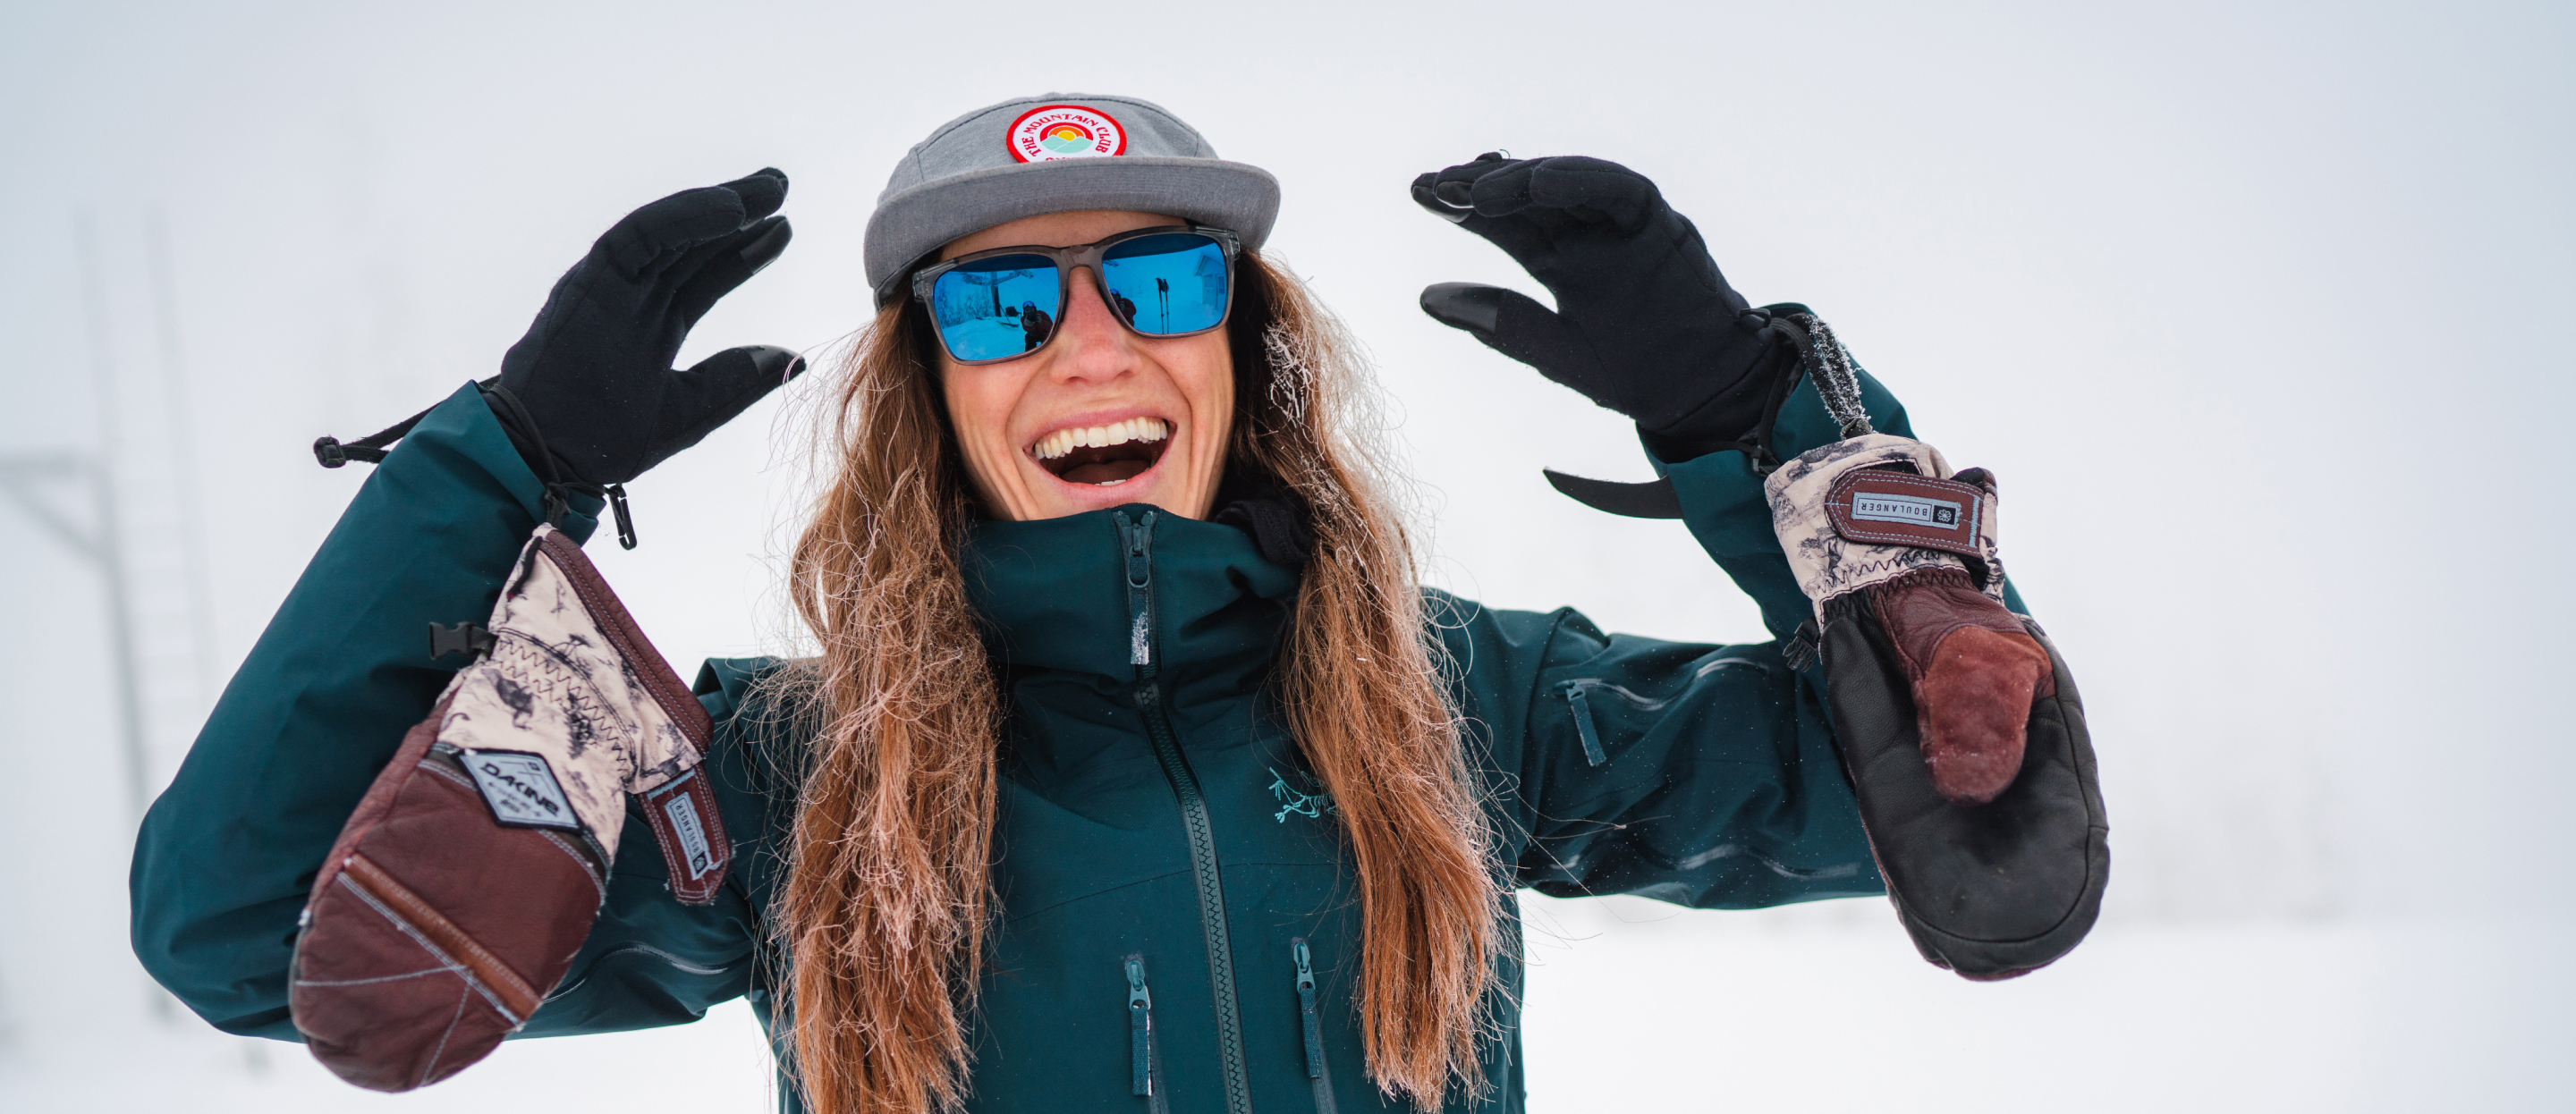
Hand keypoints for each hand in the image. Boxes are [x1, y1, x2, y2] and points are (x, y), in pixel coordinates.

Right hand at [498, 168, 805, 486]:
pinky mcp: (591, 279)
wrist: (546, 459)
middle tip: (780, 185)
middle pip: (693, 244)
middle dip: (738, 213)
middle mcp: (632, 297)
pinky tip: (730, 208)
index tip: (784, 229)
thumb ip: (739, 380)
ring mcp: (610, 285)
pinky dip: (686, 217)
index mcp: (652, 325)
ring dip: (719, 205)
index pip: (706, 274)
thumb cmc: (602, 442)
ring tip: (768, 189)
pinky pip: (642, 234)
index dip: (746, 250)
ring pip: (671, 230)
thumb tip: (794, 359)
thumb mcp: (693, 407)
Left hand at [1413, 154, 1794, 450]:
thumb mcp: (1554, 351)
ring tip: (1477, 189)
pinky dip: (1580, 178)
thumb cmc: (1635, 375)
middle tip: (1437, 184)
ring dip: (1521, 180)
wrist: (1704, 394)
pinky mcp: (1660, 222)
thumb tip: (1425, 297)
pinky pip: (1618, 188)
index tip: (1421, 194)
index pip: (1504, 223)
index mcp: (1562, 263)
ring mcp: (1624, 224)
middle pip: (1528, 198)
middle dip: (1481, 186)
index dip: (1463, 207)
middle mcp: (1589, 235)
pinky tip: (1538, 179)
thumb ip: (1498, 322)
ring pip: (1566, 184)